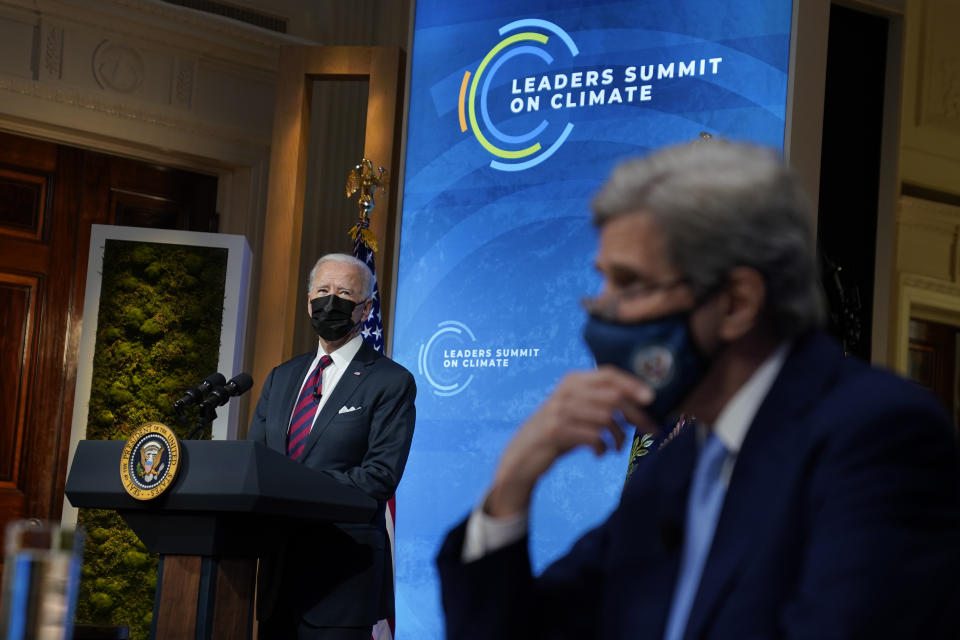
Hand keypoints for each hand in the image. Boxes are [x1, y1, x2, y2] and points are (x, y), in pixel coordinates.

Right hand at [484, 366, 655, 517]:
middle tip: (650, 432)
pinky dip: (602, 447)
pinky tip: (599, 453)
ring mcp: (559, 410)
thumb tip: (639, 403)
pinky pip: (593, 436)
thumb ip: (599, 401)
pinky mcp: (555, 430)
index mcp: (572, 380)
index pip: (608, 374)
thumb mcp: (576, 410)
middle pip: (613, 397)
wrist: (522, 455)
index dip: (632, 383)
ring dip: (619, 436)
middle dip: (637, 415)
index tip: (651, 398)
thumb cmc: (558, 433)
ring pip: (606, 418)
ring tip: (617, 447)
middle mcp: (566, 391)